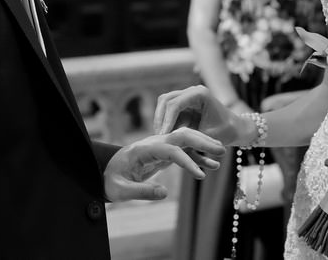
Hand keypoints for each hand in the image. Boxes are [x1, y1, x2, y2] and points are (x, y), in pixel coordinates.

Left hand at [103, 127, 225, 201]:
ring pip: (185, 139)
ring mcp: (159, 146)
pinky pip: (183, 151)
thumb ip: (141, 191)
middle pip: (181, 135)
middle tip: (222, 150)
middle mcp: (153, 143)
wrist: (105, 173)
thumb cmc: (110, 182)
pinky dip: (197, 156)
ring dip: (203, 144)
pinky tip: (210, 165)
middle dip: (202, 140)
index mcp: (143, 149)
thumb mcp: (121, 190)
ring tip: (222, 154)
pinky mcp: (162, 154)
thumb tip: (165, 193)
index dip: (186, 161)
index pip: (170, 149)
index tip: (200, 175)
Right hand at [153, 85, 244, 143]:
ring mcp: (187, 96)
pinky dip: (164, 122)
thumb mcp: (209, 137)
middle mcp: (192, 91)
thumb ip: (191, 139)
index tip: (163, 136)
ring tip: (160, 137)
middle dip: (160, 118)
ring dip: (160, 120)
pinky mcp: (184, 104)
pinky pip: (168, 111)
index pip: (175, 104)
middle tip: (158, 137)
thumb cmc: (226, 132)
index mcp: (200, 94)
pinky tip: (164, 137)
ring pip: (164, 103)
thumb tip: (172, 143)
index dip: (167, 120)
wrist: (235, 128)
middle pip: (166, 100)